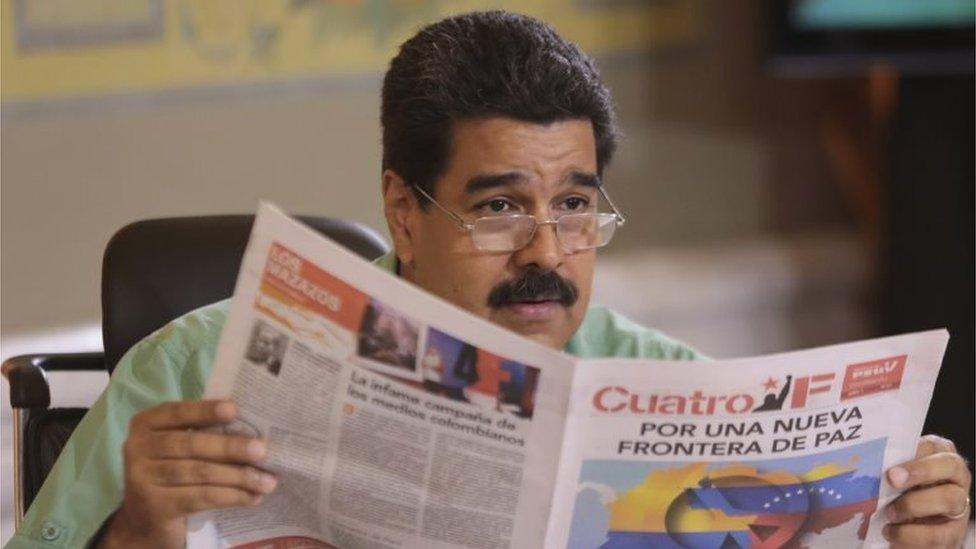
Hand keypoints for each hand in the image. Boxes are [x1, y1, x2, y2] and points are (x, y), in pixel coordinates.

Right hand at [100, 400, 277, 548]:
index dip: (205, 410)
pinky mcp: (155, 506)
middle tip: (262, 450)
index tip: (235, 410)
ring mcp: (142, 479)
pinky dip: (230, 496)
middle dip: (230, 447)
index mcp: (146, 424)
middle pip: (190, 444)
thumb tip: (254, 430)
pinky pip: (200, 497)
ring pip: (199, 472)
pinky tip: (252, 497)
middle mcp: (137, 448)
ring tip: (266, 480)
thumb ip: (203, 432)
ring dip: (238, 476)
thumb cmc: (172, 472)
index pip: (177, 412)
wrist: (145, 519)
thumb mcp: (179, 448)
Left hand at [884, 435, 970, 547]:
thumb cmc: (896, 492)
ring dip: (914, 505)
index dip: (916, 452)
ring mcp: (959, 506)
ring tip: (890, 512)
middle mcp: (955, 478)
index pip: (934, 445)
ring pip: (949, 499)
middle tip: (892, 480)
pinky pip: (939, 534)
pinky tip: (891, 531)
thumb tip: (866, 461)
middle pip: (950, 466)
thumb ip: (889, 466)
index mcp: (939, 456)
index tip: (894, 464)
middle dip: (920, 472)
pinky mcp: (953, 533)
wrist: (906, 526)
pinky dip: (911, 534)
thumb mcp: (893, 476)